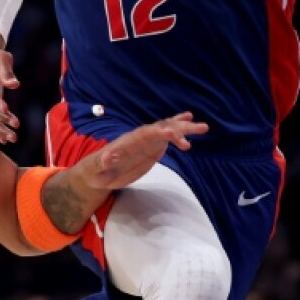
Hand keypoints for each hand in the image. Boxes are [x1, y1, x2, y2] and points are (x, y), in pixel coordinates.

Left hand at [85, 112, 206, 190]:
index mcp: (127, 142)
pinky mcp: (151, 149)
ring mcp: (146, 142)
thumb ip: (102, 162)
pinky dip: (179, 132)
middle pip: (160, 128)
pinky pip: (167, 137)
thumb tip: (108, 157)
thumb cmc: (95, 171)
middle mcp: (139, 138)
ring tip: (204, 127)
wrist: (98, 173)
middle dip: (178, 127)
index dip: (158, 132)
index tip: (172, 133)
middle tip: (199, 128)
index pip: (145, 134)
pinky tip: (190, 126)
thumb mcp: (96, 169)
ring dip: (184, 128)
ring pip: (167, 130)